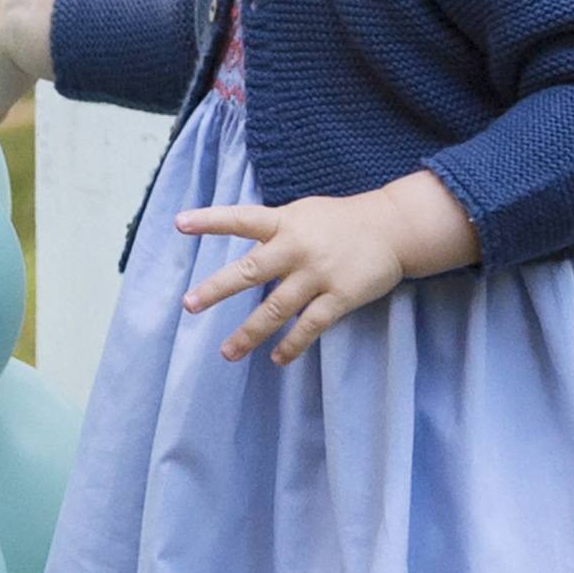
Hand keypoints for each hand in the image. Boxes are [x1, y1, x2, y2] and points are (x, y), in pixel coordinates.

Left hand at [175, 170, 480, 366]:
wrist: (394, 228)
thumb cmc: (341, 221)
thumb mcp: (304, 214)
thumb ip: (275, 231)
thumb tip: (245, 251)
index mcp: (285, 222)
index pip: (242, 219)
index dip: (210, 221)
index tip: (179, 223)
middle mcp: (297, 247)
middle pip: (251, 270)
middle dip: (218, 289)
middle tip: (189, 305)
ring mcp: (318, 274)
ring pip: (276, 308)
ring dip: (250, 333)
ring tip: (228, 353)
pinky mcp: (339, 296)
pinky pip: (310, 326)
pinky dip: (293, 345)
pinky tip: (277, 359)